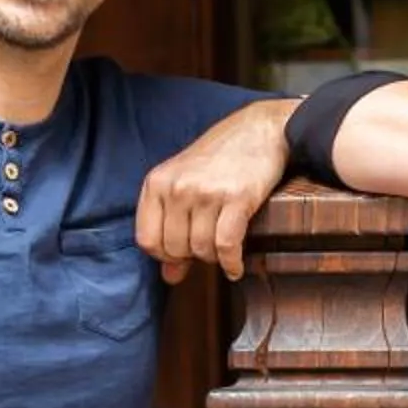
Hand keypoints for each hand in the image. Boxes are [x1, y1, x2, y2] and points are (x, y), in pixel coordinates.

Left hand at [137, 101, 293, 282]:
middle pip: (175, 249)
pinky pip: (226, 246)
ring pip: (201, 250)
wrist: (260, 130)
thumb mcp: (184, 184)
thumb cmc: (220, 157)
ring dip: (214, 259)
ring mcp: (206, 193)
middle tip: (208, 247)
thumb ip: (170, 228)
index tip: (182, 251)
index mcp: (157, 182)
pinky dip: (232, 263)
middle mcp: (177, 187)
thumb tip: (169, 277)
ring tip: (223, 250)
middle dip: (192, 257)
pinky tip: (236, 267)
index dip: (165, 254)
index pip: (147, 240)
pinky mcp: (237, 199)